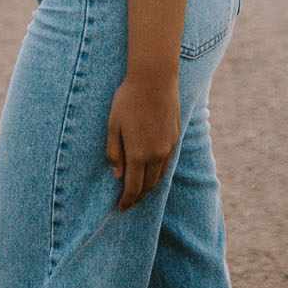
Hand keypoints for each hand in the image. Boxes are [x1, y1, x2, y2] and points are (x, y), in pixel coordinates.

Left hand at [105, 74, 180, 211]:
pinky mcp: (175, 137)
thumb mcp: (113, 125)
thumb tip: (117, 175)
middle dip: (138, 197)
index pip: (133, 187)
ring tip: (140, 192)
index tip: (121, 208)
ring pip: (159, 176)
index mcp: (138, 154)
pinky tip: (152, 172)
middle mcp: (156, 154)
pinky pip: (167, 163)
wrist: (154, 79)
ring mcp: (168, 146)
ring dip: (149, 187)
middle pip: (148, 186)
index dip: (126, 201)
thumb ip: (114, 152)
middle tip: (129, 204)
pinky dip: (158, 173)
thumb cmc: (128, 100)